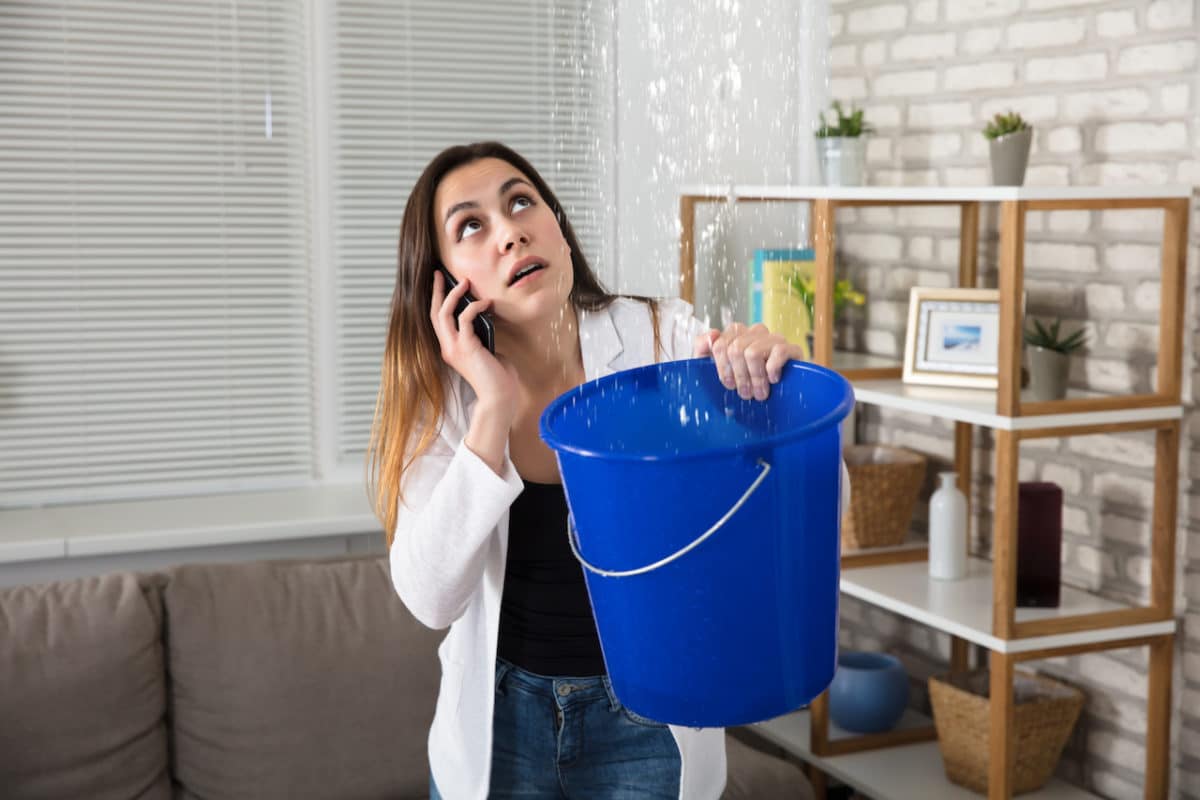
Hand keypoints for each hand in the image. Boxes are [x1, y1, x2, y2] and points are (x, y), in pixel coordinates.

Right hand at [430, 270, 517, 419]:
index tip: (440, 283)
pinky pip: (465, 318)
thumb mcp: (486, 351)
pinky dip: (475, 307)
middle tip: (440, 274)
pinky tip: (487, 303)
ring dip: (454, 295)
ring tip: (465, 282)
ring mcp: (454, 348)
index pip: (438, 321)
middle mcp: (448, 348)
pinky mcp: (466, 347)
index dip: (437, 300)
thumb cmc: (498, 377)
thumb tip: (485, 316)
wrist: (500, 397)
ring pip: (444, 314)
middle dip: (437, 291)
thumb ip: (481, 336)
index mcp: (450, 349)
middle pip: (435, 313)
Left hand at [693, 323, 801, 400]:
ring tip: (760, 393)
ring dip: (755, 378)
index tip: (729, 385)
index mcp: (736, 335)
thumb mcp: (716, 370)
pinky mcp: (792, 348)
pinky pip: (778, 352)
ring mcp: (774, 338)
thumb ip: (703, 349)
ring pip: (753, 353)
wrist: (780, 399)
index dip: (722, 368)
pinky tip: (774, 379)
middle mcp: (755, 333)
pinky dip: (773, 370)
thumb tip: (712, 334)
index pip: (720, 344)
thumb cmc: (745, 383)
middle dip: (739, 377)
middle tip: (746, 393)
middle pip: (735, 349)